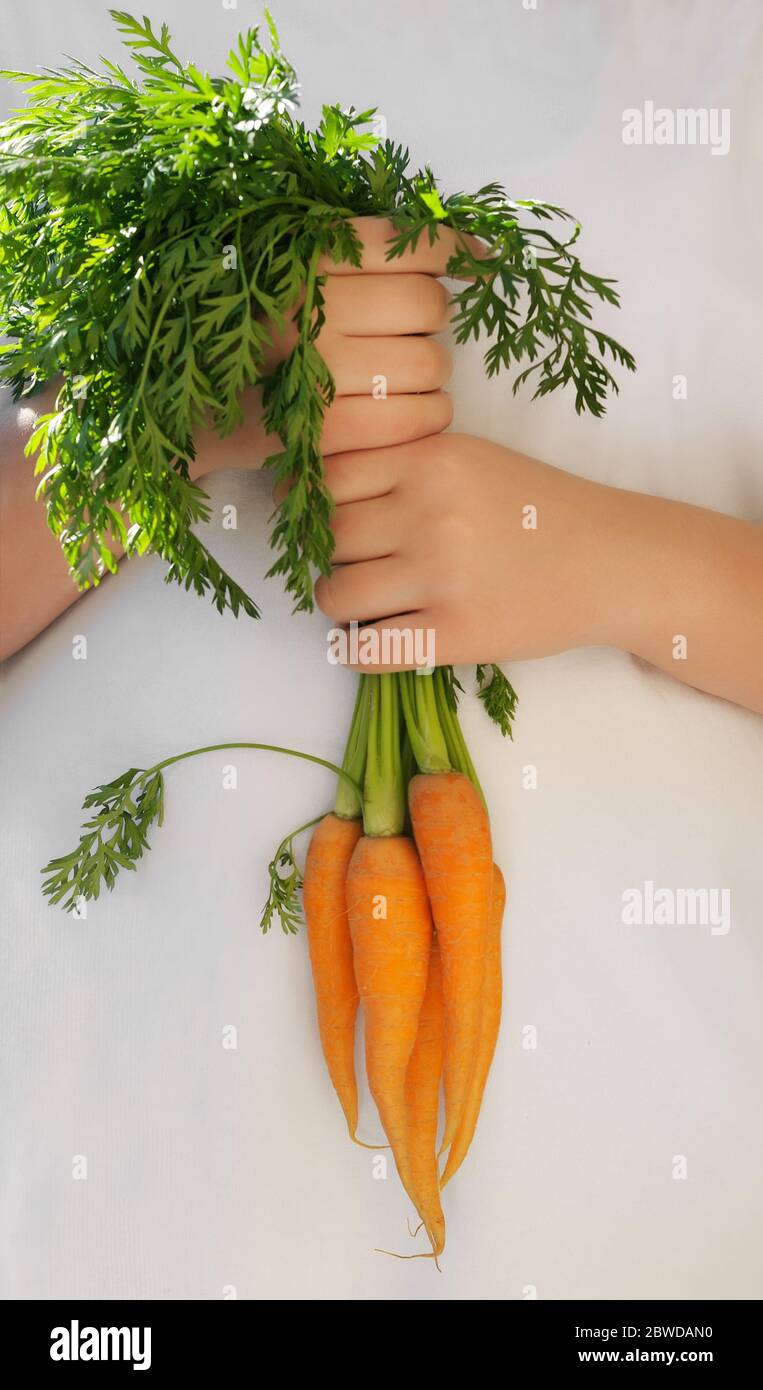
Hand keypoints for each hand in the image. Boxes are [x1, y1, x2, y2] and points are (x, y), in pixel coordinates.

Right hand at [196, 216, 483, 471]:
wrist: (172, 412)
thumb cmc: (238, 335)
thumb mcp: (276, 271)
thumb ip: (348, 253)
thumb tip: (462, 243)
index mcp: (296, 256)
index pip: (405, 242)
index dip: (455, 249)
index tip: (481, 260)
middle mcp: (307, 306)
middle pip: (427, 305)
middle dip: (431, 322)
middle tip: (405, 336)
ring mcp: (312, 371)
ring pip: (430, 364)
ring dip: (431, 378)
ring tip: (398, 382)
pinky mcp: (321, 432)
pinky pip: (415, 419)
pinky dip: (425, 419)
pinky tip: (408, 417)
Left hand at [315, 432, 606, 666]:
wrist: (610, 561)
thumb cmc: (537, 509)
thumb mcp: (469, 459)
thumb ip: (402, 464)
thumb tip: (315, 493)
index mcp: (430, 460)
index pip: (328, 478)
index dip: (319, 503)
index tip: (331, 521)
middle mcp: (430, 513)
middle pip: (328, 537)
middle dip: (329, 555)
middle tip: (354, 565)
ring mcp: (441, 576)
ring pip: (336, 594)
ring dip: (338, 604)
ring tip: (364, 604)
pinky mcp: (455, 634)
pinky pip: (368, 651)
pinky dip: (353, 652)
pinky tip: (366, 644)